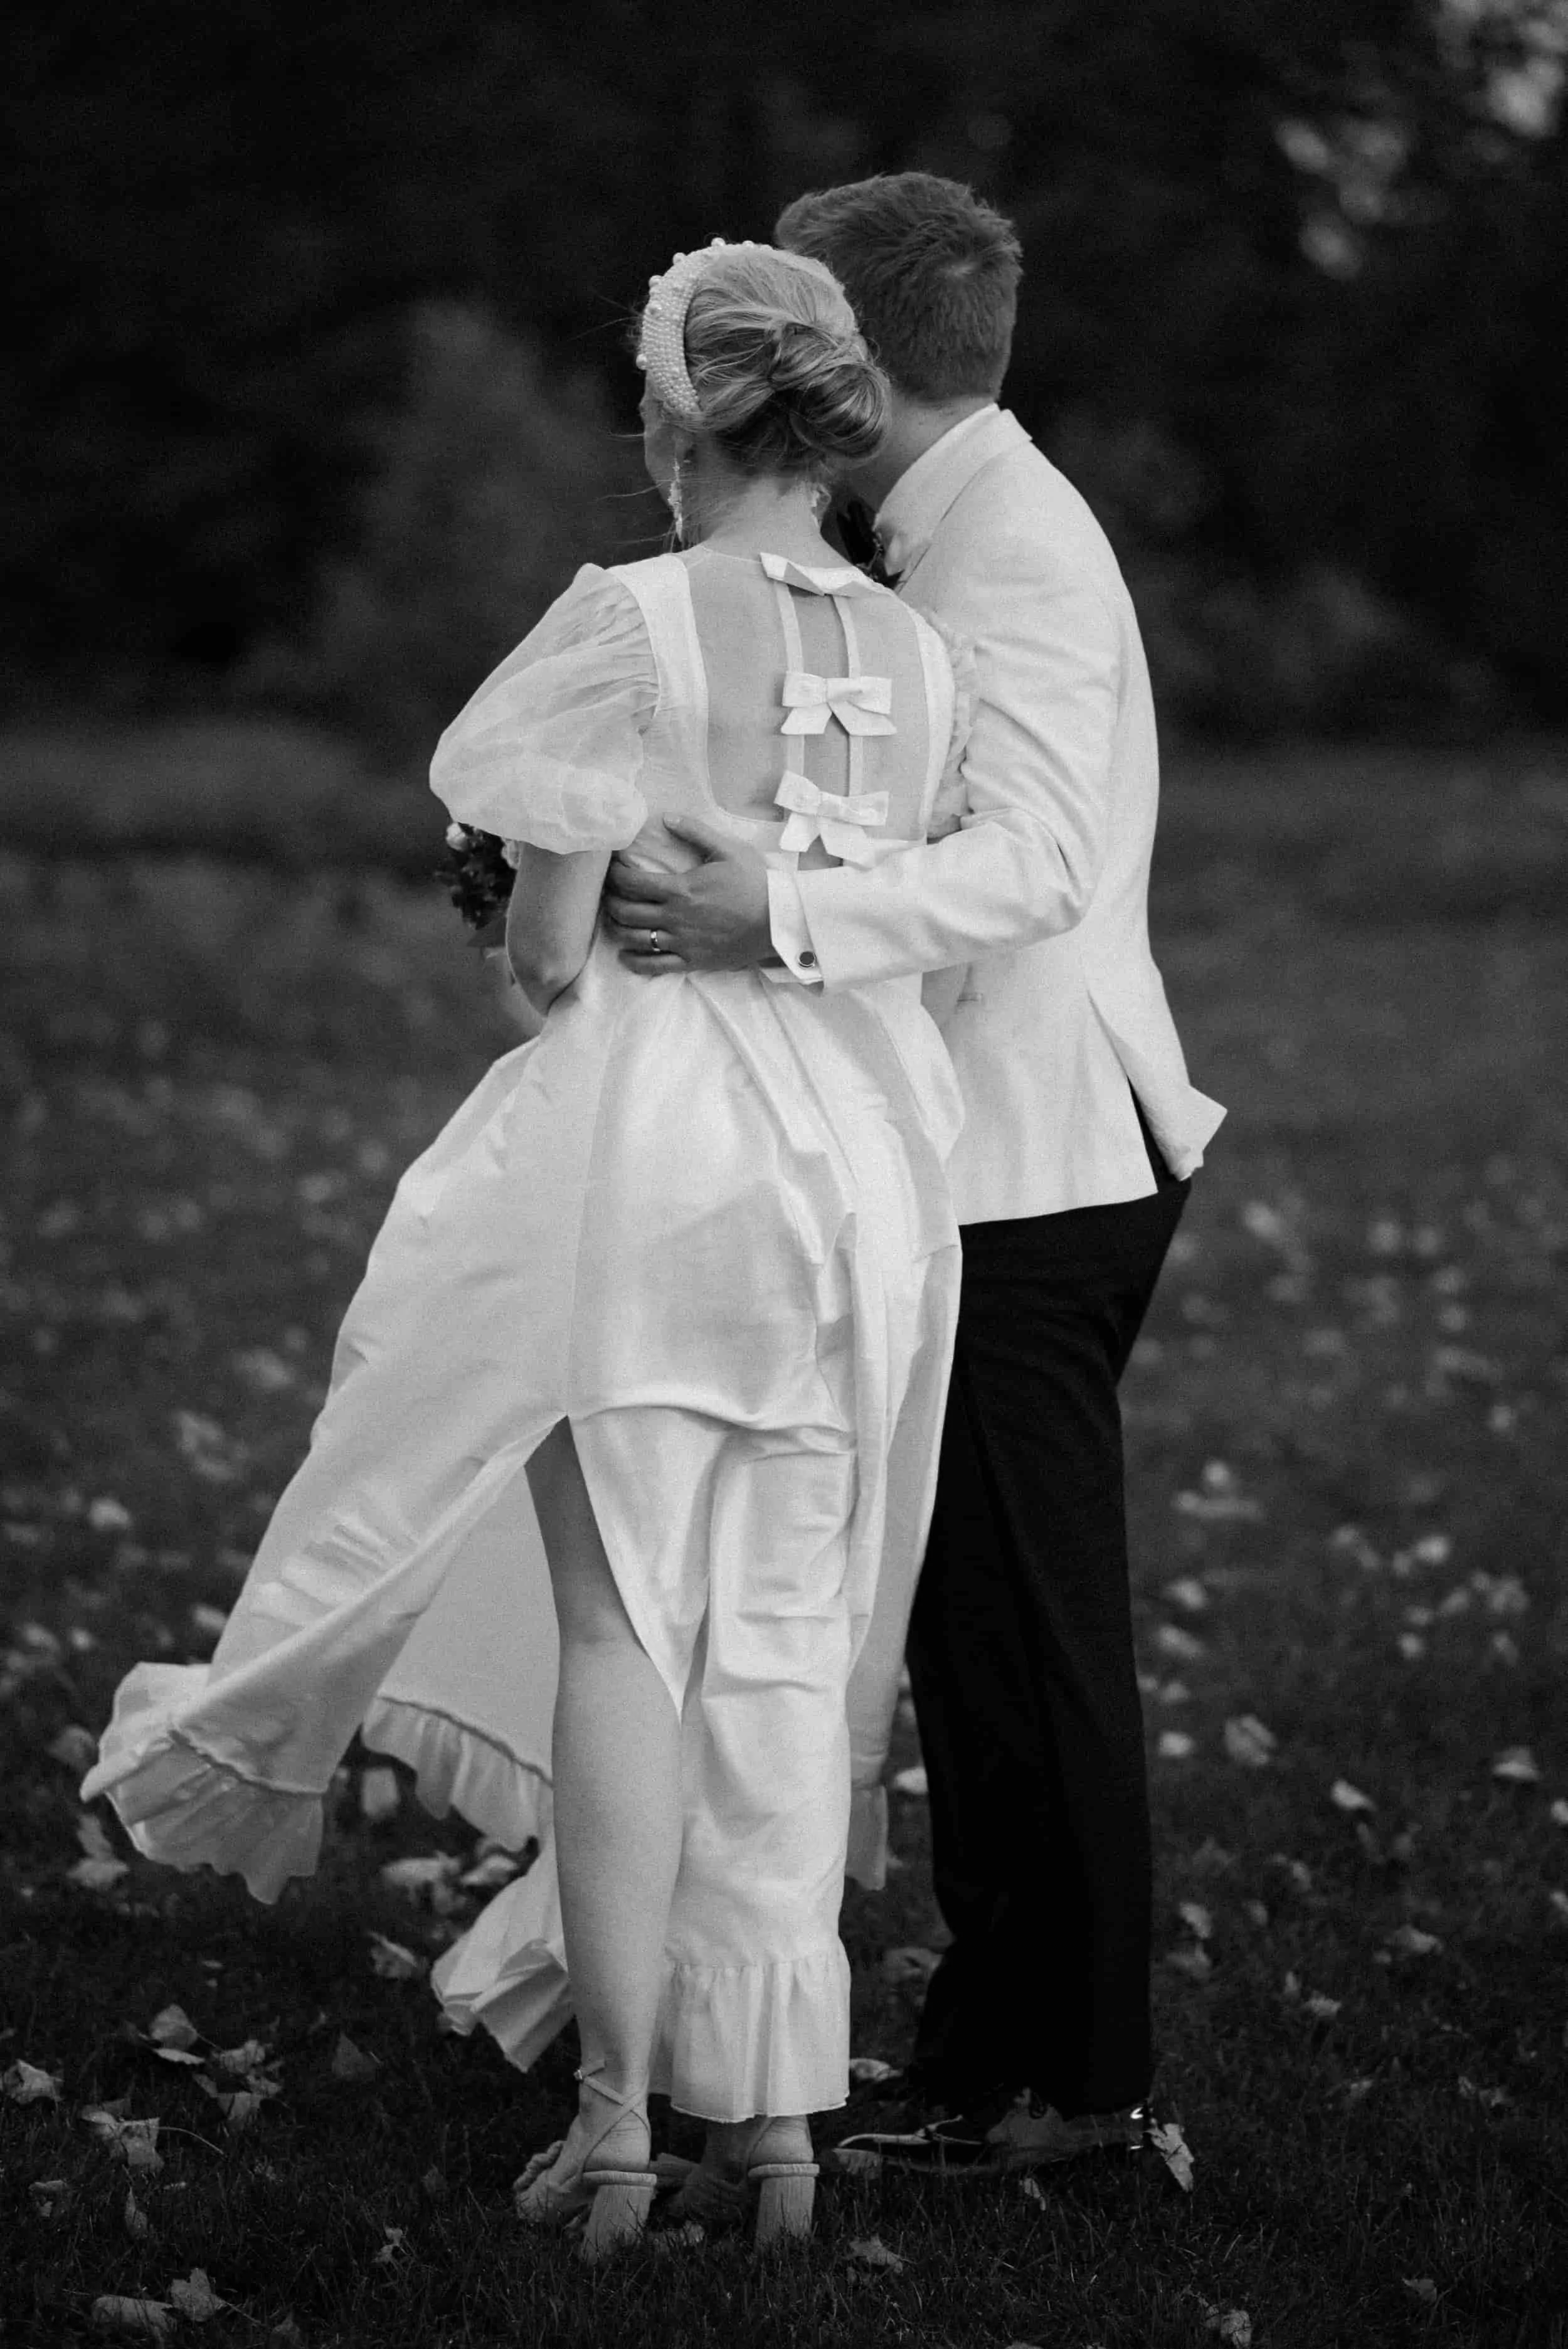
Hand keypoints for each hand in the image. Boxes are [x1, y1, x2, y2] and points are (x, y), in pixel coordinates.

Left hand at [604, 817, 775, 974]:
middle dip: (610, 900)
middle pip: (626, 912)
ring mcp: (682, 943)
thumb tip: (666, 817)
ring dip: (617, 928)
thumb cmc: (756, 883)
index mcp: (681, 889)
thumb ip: (695, 831)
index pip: (632, 883)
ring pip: (634, 939)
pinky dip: (634, 961)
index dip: (615, 874)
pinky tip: (625, 954)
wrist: (779, 921)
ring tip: (615, 918)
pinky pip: (654, 966)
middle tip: (610, 892)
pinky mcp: (691, 962)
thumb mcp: (728, 850)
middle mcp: (675, 918)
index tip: (613, 867)